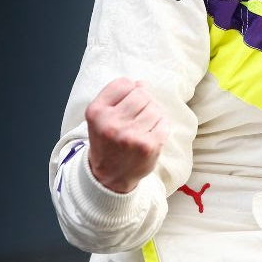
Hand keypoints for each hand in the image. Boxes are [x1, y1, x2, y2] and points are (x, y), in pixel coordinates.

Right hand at [85, 78, 168, 193]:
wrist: (109, 177)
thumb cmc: (107, 142)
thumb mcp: (100, 117)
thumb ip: (118, 97)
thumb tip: (142, 83)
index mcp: (97, 112)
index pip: (123, 83)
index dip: (130, 90)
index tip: (127, 103)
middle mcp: (111, 123)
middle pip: (142, 94)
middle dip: (144, 101)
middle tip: (138, 116)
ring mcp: (131, 135)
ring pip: (155, 107)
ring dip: (154, 114)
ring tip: (144, 126)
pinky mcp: (148, 146)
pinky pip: (164, 122)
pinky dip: (161, 126)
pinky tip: (151, 134)